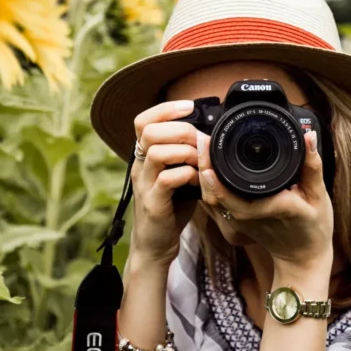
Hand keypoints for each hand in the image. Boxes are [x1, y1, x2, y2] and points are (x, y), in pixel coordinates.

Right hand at [130, 100, 202, 266]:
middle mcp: (139, 167)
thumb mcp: (179, 176)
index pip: (142, 121)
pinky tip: (198, 181)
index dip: (165, 109)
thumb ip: (188, 157)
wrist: (155, 245)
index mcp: (144, 157)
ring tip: (200, 162)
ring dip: (185, 152)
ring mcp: (144, 185)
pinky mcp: (152, 203)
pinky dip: (187, 175)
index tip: (189, 105)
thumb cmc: (171, 207)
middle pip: (149, 131)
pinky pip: (166, 180)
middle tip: (201, 141)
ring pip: (157, 152)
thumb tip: (211, 137)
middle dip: (180, 130)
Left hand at [197, 130, 333, 270]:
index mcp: (270, 208)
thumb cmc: (314, 227)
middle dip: (204, 168)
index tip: (210, 155)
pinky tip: (207, 167)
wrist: (302, 257)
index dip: (218, 180)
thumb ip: (312, 165)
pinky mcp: (236, 223)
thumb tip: (308, 136)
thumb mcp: (319, 196)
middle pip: (215, 196)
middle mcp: (250, 217)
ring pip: (212, 201)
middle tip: (202, 141)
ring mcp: (240, 222)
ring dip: (203, 176)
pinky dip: (208, 186)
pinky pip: (216, 204)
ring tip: (203, 148)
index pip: (236, 196)